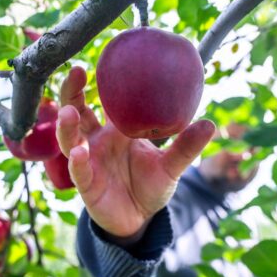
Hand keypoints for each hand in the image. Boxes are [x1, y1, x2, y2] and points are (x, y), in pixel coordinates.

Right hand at [57, 66, 214, 243]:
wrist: (140, 218)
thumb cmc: (151, 186)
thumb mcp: (171, 166)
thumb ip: (185, 147)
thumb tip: (209, 124)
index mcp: (115, 130)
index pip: (101, 100)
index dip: (96, 81)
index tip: (99, 58)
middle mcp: (97, 141)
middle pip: (75, 113)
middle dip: (71, 93)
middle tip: (74, 71)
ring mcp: (88, 162)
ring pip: (70, 140)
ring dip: (67, 126)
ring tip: (68, 112)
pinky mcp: (87, 185)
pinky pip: (80, 172)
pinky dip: (78, 162)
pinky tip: (80, 153)